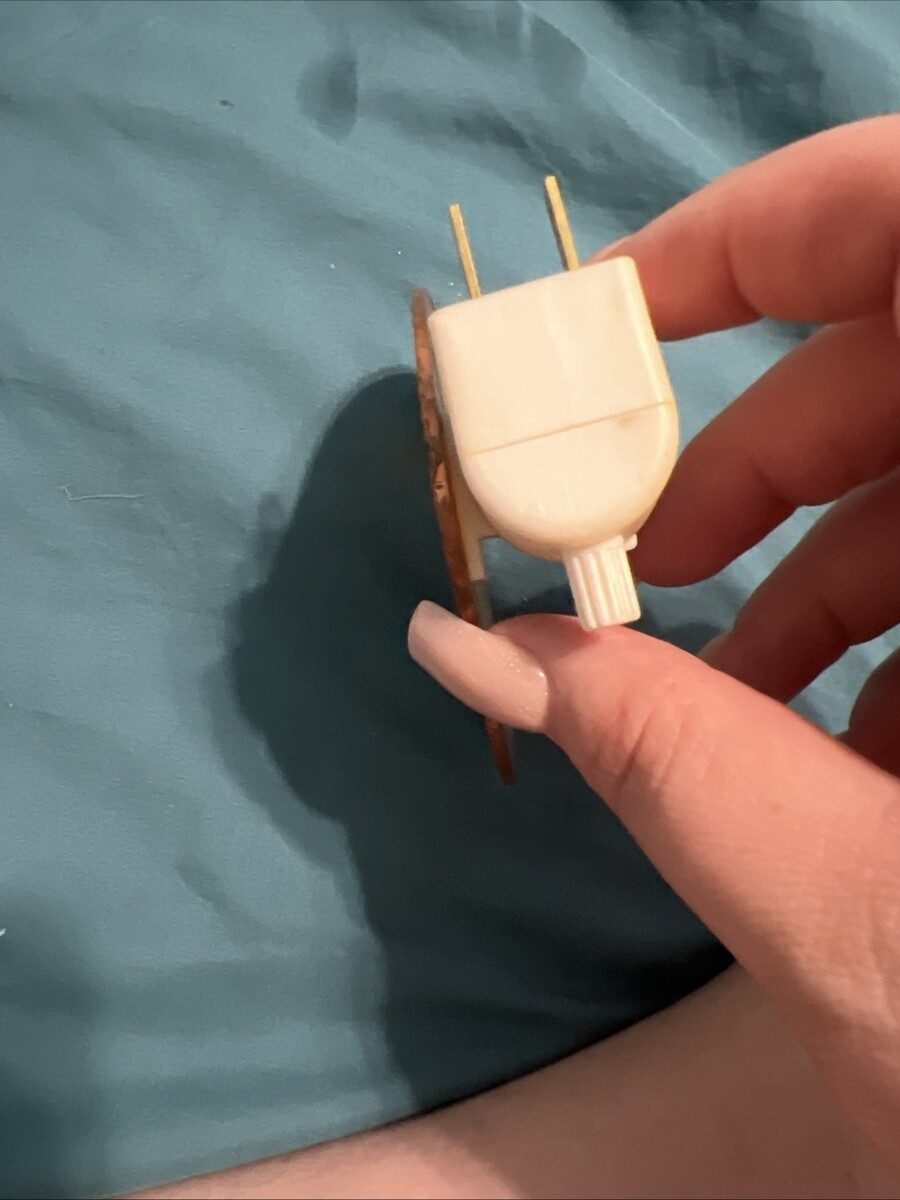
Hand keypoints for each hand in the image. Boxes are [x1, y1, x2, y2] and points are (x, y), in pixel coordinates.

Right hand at [409, 116, 899, 1176]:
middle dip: (748, 463)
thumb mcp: (864, 922)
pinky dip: (897, 640)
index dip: (749, 240)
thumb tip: (468, 645)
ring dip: (819, 582)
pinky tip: (852, 756)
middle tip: (637, 566)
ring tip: (732, 702)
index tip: (599, 322)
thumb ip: (661, 759)